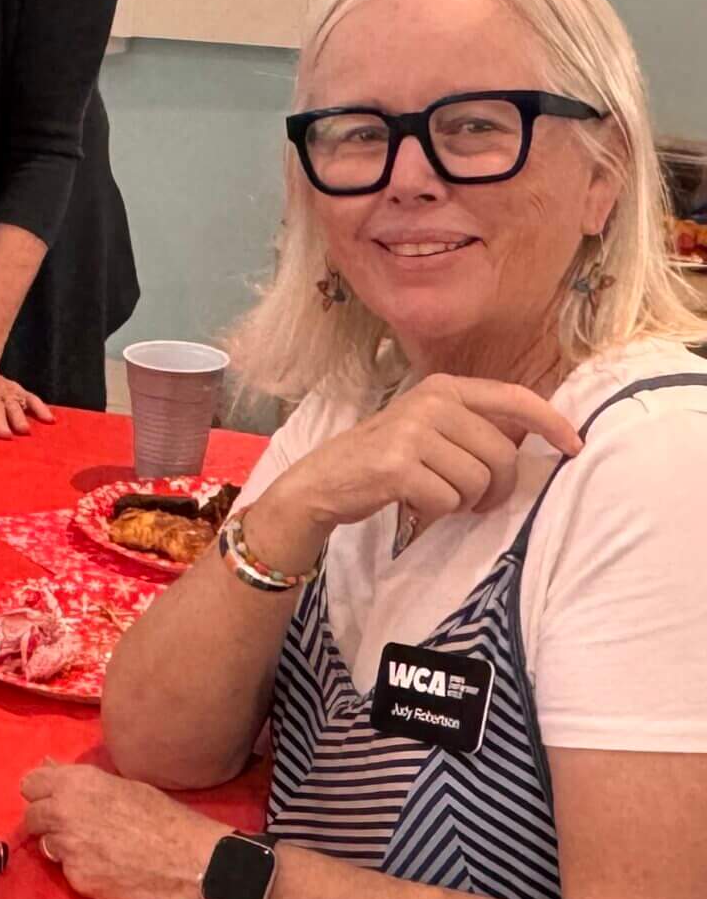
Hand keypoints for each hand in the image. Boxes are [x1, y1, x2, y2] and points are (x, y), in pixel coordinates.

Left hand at [19, 760, 227, 898]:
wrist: (187, 860)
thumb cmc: (161, 816)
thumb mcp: (121, 785)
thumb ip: (76, 778)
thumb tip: (46, 764)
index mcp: (74, 782)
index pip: (29, 784)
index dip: (41, 793)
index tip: (52, 799)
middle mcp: (62, 811)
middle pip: (31, 816)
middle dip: (47, 821)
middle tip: (73, 827)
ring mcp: (67, 847)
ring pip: (46, 844)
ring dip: (62, 845)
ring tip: (95, 846)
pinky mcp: (76, 877)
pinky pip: (66, 870)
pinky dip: (80, 868)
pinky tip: (106, 865)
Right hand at [255, 373, 582, 568]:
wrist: (323, 482)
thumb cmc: (385, 459)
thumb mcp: (430, 429)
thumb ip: (475, 425)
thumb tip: (541, 435)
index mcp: (442, 387)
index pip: (514, 399)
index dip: (551, 423)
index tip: (574, 446)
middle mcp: (429, 401)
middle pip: (502, 455)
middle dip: (496, 487)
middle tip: (474, 499)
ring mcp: (411, 431)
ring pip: (478, 481)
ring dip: (463, 501)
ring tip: (435, 495)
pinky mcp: (397, 466)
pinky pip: (448, 500)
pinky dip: (437, 511)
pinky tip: (414, 503)